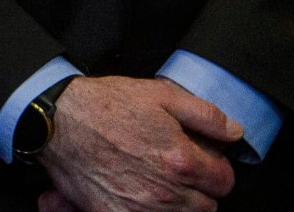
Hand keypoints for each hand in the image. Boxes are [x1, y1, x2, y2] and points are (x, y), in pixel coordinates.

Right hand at [35, 75, 239, 211]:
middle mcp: (166, 190)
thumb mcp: (161, 94)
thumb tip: (235, 133)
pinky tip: (140, 195)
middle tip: (179, 171)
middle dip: (199, 189)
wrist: (58, 121)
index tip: (203, 161)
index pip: (225, 182)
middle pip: (207, 206)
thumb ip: (206, 115)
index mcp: (182, 160)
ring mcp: (142, 208)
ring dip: (178, 204)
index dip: (216, 168)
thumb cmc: (106, 105)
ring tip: (159, 182)